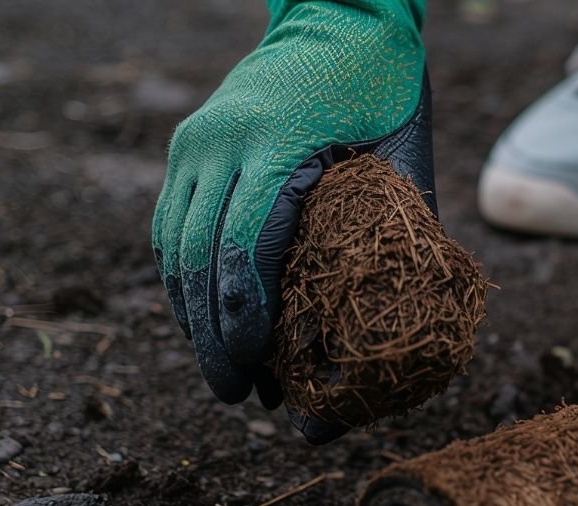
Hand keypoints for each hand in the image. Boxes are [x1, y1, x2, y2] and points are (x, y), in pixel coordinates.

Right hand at [152, 0, 432, 442]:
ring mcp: (196, 141)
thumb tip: (403, 327)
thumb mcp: (404, 160)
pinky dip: (185, 279)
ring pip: (175, 247)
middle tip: (234, 395)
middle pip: (200, 259)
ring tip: (221, 372)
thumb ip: (399, 233)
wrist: (338, 18)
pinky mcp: (188, 145)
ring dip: (192, 316)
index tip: (257, 375)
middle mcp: (220, 142)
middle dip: (212, 337)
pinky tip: (206, 322)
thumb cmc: (384, 93)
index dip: (245, 323)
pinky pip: (173, 224)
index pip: (245, 251)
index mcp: (276, 145)